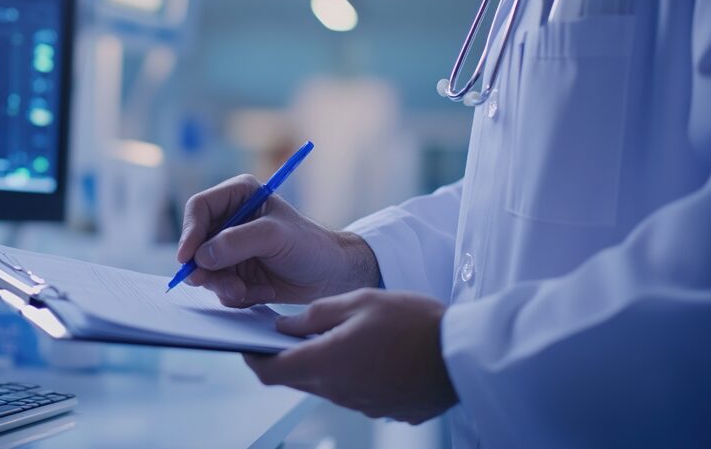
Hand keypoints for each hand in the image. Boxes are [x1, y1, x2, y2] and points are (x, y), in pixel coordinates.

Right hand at [177, 175, 379, 307]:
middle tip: (213, 283)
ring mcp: (230, 249)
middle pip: (196, 243)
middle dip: (206, 268)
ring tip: (248, 292)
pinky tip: (262, 292)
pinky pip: (220, 288)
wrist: (330, 276)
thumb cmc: (309, 245)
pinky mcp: (235, 273)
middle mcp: (230, 220)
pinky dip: (237, 295)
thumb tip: (201, 256)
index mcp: (238, 195)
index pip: (199, 208)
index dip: (190, 232)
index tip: (188, 258)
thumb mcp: (274, 237)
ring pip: (205, 270)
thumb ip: (237, 242)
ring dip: (224, 285)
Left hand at [245, 288, 456, 423]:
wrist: (463, 355)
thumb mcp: (359, 302)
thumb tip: (283, 327)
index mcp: (325, 364)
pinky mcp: (382, 408)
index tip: (246, 342)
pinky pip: (352, 391)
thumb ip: (316, 315)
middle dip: (284, 357)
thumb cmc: (413, 322)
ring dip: (318, 364)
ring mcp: (360, 404)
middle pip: (295, 379)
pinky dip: (347, 373)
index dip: (252, 357)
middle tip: (286, 331)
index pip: (269, 372)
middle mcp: (337, 392)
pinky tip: (364, 350)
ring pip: (323, 385)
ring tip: (330, 335)